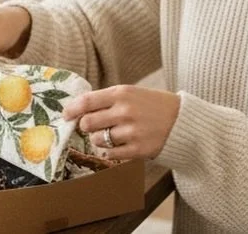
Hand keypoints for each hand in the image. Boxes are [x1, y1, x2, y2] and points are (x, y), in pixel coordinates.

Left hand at [63, 85, 179, 160]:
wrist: (181, 121)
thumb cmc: (152, 105)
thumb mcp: (131, 93)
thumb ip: (107, 99)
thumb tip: (78, 109)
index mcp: (122, 93)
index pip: (87, 101)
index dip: (72, 109)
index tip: (66, 115)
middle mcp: (125, 111)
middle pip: (88, 123)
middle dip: (86, 126)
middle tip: (92, 126)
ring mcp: (131, 132)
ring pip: (97, 140)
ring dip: (99, 139)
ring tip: (111, 134)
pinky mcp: (137, 150)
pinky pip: (110, 154)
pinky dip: (110, 151)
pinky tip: (119, 144)